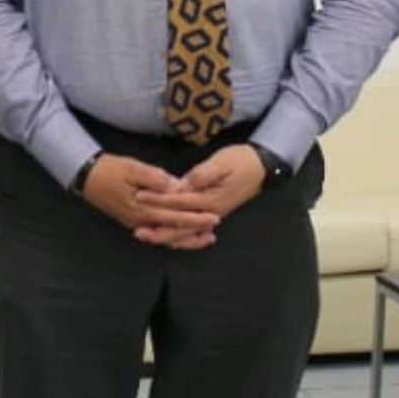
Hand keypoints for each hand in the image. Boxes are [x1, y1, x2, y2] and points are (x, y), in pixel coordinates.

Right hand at [80, 154, 220, 249]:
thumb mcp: (133, 168)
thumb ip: (155, 178)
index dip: (196, 217)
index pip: (175, 216)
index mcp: (142, 209)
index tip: (213, 216)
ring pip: (166, 236)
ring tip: (205, 237)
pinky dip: (173, 235)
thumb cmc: (110, 170)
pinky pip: (158, 232)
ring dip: (186, 238)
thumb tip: (176, 186)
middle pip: (173, 230)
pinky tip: (183, 234)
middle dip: (196, 229)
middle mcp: (141, 221)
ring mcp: (137, 223)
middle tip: (215, 225)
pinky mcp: (135, 221)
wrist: (87, 177)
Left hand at [133, 144, 265, 246]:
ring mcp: (211, 216)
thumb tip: (185, 183)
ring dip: (164, 236)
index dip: (157, 199)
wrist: (262, 168)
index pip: (178, 202)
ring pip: (185, 233)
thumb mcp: (222, 162)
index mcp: (210, 200)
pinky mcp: (211, 214)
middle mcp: (210, 212)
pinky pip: (192, 231)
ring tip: (145, 235)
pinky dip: (177, 236)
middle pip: (179, 226)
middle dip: (157, 229)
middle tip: (136, 230)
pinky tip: (165, 236)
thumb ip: (203, 173)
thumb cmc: (241, 161)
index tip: (140, 196)